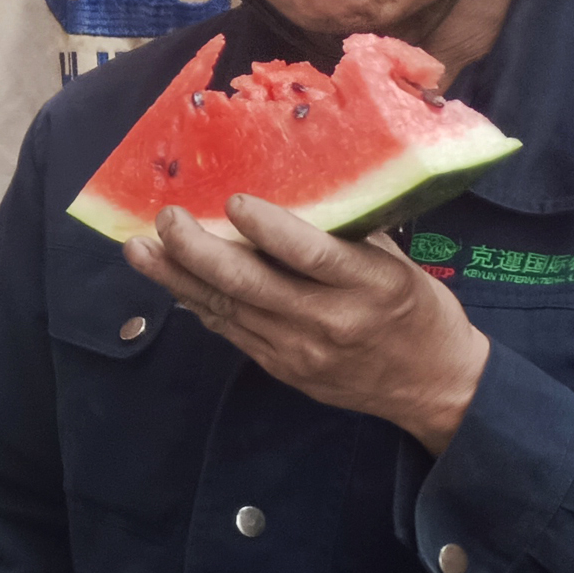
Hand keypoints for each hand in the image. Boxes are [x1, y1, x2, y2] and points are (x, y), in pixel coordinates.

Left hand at [125, 196, 490, 454]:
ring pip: (228, 309)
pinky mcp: (283, 369)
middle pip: (252, 285)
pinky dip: (198, 303)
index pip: (313, 255)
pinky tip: (170, 281)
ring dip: (178, 279)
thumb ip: (345, 232)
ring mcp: (302, 351)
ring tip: (138, 250)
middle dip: (198, 250)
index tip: (233, 200)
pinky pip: (231, 331)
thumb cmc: (417, 309)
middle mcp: (332, 321)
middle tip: (164, 219)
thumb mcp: (396, 263)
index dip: (269, 229)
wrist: (435, 387)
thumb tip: (287, 185)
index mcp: (372, 285)